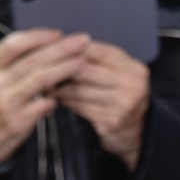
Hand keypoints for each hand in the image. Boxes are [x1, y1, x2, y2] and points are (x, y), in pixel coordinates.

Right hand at [0, 30, 91, 173]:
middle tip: (82, 41)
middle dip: (61, 49)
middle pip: (33, 60)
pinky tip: (66, 94)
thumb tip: (30, 48)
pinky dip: (56, 98)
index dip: (37, 36)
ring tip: (83, 62)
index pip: (13, 45)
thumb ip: (2, 66)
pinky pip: (43, 106)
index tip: (58, 33)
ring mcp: (6, 104)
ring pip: (41, 80)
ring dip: (65, 69)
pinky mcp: (17, 123)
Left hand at [58, 40, 152, 171]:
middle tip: (41, 66)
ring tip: (46, 83)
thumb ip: (98, 61)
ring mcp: (122, 104)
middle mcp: (131, 84)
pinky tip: (58, 98)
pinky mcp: (111, 121)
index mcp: (132, 68)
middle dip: (60, 68)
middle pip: (85, 70)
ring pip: (79, 90)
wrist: (139, 132)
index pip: (96, 51)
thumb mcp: (119, 74)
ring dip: (59, 87)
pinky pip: (80, 107)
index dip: (71, 48)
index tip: (52, 47)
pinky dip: (65, 101)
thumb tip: (63, 47)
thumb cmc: (123, 98)